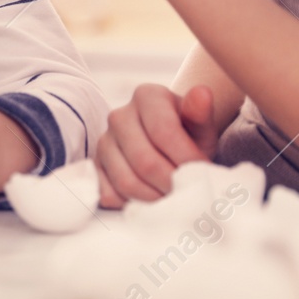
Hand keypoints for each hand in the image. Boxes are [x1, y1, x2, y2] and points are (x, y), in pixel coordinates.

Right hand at [95, 83, 219, 207]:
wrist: (167, 144)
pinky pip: (109, 193)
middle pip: (144, 161)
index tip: (203, 174)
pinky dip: (131, 204)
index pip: (164, 132)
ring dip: (154, 198)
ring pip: (126, 180)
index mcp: (146, 96)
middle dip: (171, 183)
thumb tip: (202, 93)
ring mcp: (103, 141)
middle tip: (188, 193)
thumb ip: (201, 113)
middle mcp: (118, 115)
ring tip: (173, 198)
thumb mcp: (200, 125)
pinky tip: (150, 201)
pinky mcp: (95, 166)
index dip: (187, 159)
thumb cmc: (188, 134)